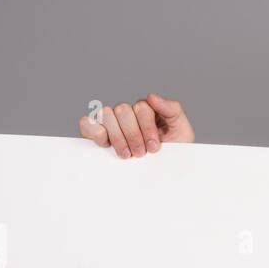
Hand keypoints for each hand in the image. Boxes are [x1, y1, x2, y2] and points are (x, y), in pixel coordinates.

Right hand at [78, 93, 194, 158]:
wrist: (164, 171)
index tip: (154, 147)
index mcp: (146, 110)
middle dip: (133, 135)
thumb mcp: (181, 131)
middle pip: (122, 110)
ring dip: (117, 137)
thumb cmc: (172, 151)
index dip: (147, 128)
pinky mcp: (97, 135)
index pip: (141, 108)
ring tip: (126, 155)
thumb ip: (172, 109)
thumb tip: (151, 96)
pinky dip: (94, 131)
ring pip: (106, 114)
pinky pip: (87, 123)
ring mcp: (111, 123)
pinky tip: (104, 143)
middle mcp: (127, 114)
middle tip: (141, 153)